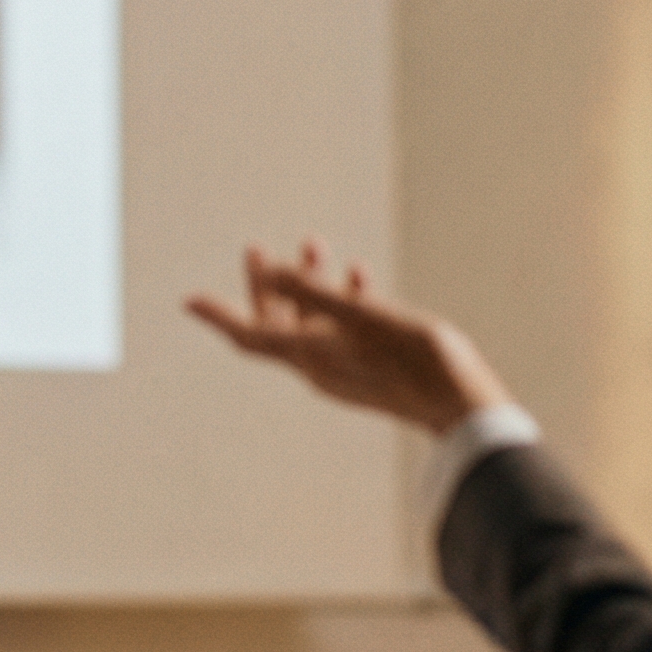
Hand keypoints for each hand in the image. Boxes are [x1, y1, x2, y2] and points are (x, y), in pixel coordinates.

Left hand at [185, 240, 511, 434]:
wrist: (462, 406)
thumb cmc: (416, 358)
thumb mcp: (362, 315)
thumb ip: (315, 292)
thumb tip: (271, 269)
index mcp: (310, 358)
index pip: (248, 336)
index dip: (217, 316)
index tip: (188, 300)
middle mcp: (319, 368)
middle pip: (276, 325)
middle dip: (265, 285)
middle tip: (254, 248)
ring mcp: (344, 371)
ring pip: (312, 323)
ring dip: (309, 285)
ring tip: (316, 244)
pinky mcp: (368, 370)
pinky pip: (341, 332)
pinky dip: (341, 302)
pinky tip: (360, 275)